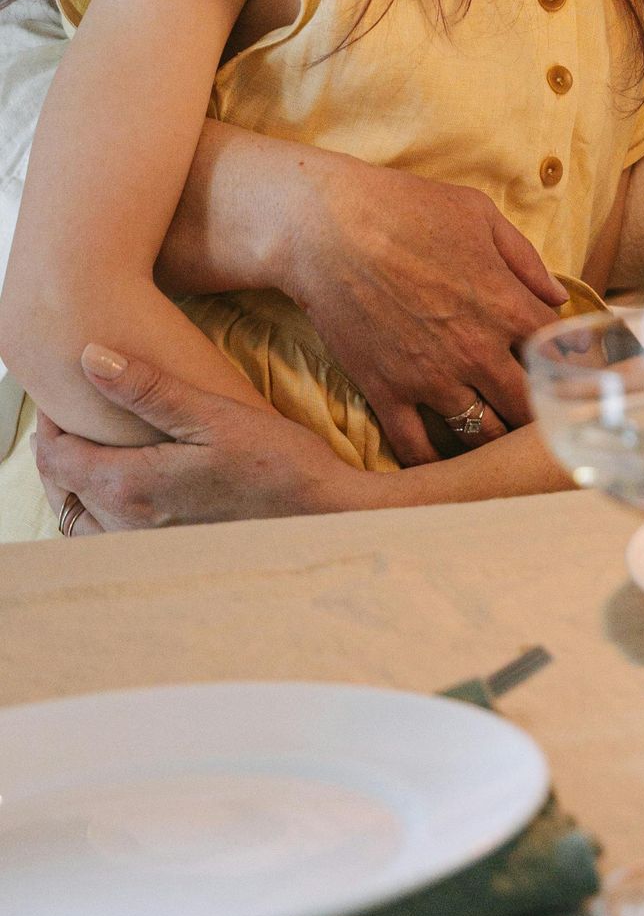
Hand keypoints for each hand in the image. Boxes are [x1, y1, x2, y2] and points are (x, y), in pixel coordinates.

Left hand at [36, 343, 360, 530]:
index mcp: (131, 487)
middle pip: (59, 488)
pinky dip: (95, 511)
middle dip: (55, 448)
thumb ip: (148, 388)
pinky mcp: (165, 557)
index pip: (56, 456)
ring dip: (71, 484)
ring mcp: (144, 549)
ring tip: (85, 449)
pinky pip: (105, 539)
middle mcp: (127, 527)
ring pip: (77, 519)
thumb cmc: (277, 463)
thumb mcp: (213, 414)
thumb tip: (90, 358)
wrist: (322, 517)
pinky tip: (118, 489)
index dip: (49, 420)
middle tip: (67, 412)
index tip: (60, 389)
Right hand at [168, 137, 568, 466]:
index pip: (558, 356)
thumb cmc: (407, 209)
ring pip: (480, 436)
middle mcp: (477, 351)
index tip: (567, 375)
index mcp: (507, 306)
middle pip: (527, 406)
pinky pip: (417, 449)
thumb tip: (556, 297)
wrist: (327, 227)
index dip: (568, 368)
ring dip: (493, 441)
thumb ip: (524, 260)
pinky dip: (434, 463)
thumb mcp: (480, 215)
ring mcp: (431, 379)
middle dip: (538, 415)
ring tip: (497, 439)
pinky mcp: (387, 394)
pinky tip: (443, 463)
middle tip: (539, 418)